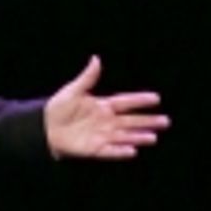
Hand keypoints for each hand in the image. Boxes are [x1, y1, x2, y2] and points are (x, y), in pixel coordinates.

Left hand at [44, 56, 168, 160]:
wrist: (45, 128)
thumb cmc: (58, 108)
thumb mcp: (72, 91)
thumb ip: (87, 78)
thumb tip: (96, 58)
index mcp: (103, 106)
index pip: (125, 102)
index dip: (140, 100)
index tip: (156, 98)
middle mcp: (106, 121)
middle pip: (131, 121)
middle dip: (148, 121)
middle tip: (166, 121)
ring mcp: (102, 136)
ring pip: (124, 136)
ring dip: (138, 137)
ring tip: (153, 137)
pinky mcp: (94, 149)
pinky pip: (110, 151)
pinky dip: (120, 151)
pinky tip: (133, 151)